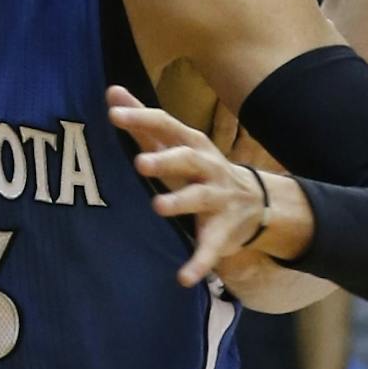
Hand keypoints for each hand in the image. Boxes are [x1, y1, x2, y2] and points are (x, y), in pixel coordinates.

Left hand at [107, 87, 309, 287]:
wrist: (256, 202)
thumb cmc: (200, 167)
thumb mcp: (177, 143)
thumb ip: (144, 120)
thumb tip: (111, 90)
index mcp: (192, 144)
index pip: (165, 126)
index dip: (141, 119)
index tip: (113, 113)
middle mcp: (207, 168)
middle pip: (186, 159)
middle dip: (165, 160)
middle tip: (139, 163)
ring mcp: (217, 200)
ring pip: (199, 198)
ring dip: (179, 202)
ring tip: (157, 207)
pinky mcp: (221, 233)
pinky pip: (210, 249)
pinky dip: (199, 263)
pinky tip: (183, 277)